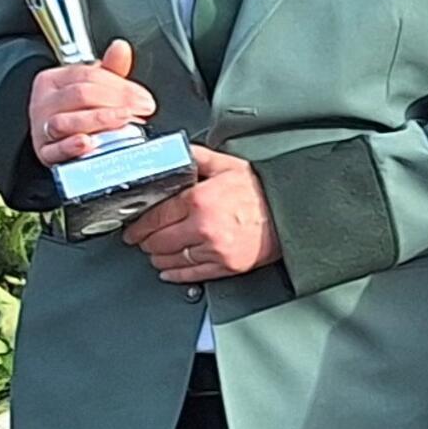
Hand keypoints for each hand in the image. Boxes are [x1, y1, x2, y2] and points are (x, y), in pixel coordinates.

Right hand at [27, 39, 153, 166]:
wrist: (59, 139)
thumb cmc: (79, 110)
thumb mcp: (95, 86)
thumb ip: (111, 69)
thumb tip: (120, 48)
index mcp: (53, 81)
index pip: (87, 76)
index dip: (121, 86)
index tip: (144, 98)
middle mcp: (44, 103)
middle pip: (80, 95)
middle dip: (117, 101)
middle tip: (141, 109)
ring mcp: (42, 129)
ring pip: (65, 121)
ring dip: (99, 120)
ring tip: (123, 120)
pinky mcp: (45, 153)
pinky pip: (54, 150)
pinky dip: (71, 146)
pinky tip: (87, 142)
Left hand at [122, 146, 280, 281]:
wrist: (294, 211)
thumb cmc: (264, 190)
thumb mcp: (229, 165)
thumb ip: (199, 159)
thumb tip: (179, 153)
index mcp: (200, 200)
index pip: (154, 217)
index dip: (138, 225)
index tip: (133, 227)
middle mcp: (204, 227)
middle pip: (157, 241)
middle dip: (144, 241)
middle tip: (140, 238)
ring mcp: (214, 249)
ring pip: (169, 259)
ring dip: (157, 257)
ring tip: (155, 251)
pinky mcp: (225, 266)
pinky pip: (189, 275)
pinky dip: (174, 274)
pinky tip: (169, 269)